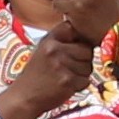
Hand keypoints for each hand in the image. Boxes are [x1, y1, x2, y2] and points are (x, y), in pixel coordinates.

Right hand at [0, 0, 118, 118]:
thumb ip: (63, 38)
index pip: (78, 28)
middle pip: (87, 47)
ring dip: (81, 75)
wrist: (23, 98)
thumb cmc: (38, 75)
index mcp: (53, 36)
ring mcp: (61, 62)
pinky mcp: (67, 79)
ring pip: (88, 65)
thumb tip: (81, 24)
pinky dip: (79, 87)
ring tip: (63, 80)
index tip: (95, 19)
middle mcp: (56, 46)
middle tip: (66, 68)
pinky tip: (64, 89)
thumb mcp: (46, 50)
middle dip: (84, 59)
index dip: (85, 32)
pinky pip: (85, 80)